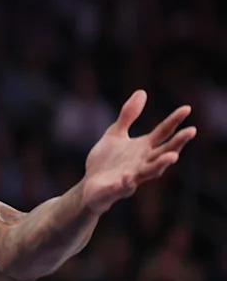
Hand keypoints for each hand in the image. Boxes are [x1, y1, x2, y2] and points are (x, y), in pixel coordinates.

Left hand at [82, 90, 195, 213]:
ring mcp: (132, 177)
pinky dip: (127, 182)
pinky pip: (124, 187)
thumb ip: (128, 116)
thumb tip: (142, 92)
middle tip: (191, 131)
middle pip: (164, 152)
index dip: (174, 121)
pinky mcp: (116, 189)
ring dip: (161, 165)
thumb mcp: (115, 134)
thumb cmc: (106, 161)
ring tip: (172, 157)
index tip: (187, 108)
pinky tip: (127, 176)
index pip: (163, 133)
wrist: (89, 186)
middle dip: (177, 143)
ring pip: (151, 172)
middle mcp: (142, 163)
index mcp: (143, 148)